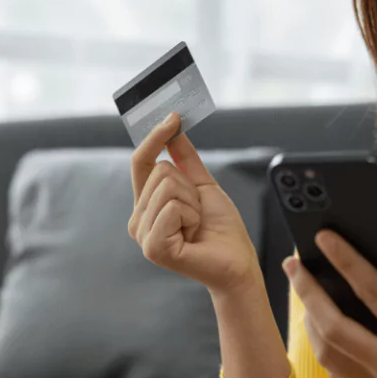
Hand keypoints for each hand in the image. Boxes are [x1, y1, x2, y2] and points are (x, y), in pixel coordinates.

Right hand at [128, 112, 261, 295]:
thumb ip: (185, 158)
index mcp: (146, 205)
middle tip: (198, 212)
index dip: (154, 137)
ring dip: (193, 203)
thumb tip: (173, 126)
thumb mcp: (203, 184)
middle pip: (159, 170)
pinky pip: (171, 208)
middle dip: (189, 186)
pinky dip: (191, 216)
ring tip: (196, 225)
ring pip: (167, 186)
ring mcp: (143, 236)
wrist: (238, 262)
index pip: (141, 161)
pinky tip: (193, 235)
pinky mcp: (153, 248)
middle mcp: (138, 220)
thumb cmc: (220, 228)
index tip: (173, 116)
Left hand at [285, 231, 376, 377]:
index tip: (323, 237)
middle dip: (308, 292)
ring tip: (307, 295)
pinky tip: (324, 327)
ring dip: (311, 322)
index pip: (373, 292)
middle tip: (293, 265)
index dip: (345, 260)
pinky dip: (326, 349)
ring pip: (328, 355)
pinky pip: (339, 376)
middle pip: (334, 327)